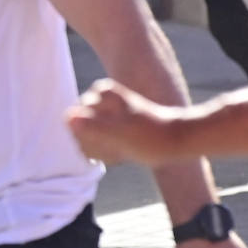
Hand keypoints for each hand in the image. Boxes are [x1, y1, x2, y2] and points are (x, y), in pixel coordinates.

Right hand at [65, 78, 185, 164]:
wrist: (179, 140)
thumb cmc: (152, 137)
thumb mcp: (120, 134)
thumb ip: (92, 126)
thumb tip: (68, 118)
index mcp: (101, 94)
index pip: (74, 123)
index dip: (88, 140)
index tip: (111, 144)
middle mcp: (100, 98)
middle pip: (79, 130)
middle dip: (95, 145)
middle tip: (120, 149)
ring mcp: (105, 111)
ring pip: (88, 137)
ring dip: (101, 149)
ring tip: (122, 151)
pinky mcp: (111, 123)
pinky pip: (97, 141)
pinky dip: (107, 151)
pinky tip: (122, 153)